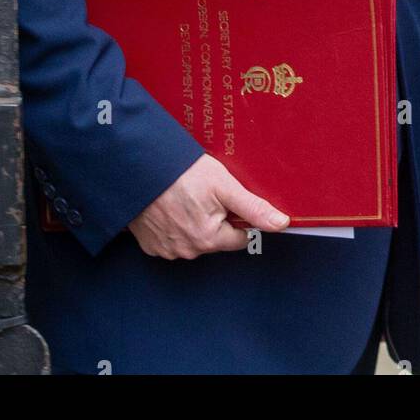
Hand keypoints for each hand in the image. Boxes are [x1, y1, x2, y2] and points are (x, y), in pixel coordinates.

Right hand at [128, 153, 288, 258]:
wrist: (138, 168)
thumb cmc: (181, 173)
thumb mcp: (223, 184)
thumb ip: (253, 208)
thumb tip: (281, 223)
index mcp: (209, 239)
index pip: (239, 237)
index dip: (236, 216)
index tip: (225, 199)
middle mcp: (188, 251)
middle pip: (215, 239)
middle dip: (214, 219)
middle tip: (202, 193)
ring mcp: (166, 250)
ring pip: (193, 240)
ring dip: (192, 223)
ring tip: (184, 197)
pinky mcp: (149, 245)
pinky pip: (170, 240)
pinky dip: (172, 226)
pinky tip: (169, 206)